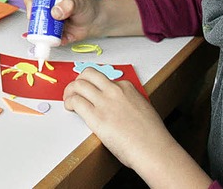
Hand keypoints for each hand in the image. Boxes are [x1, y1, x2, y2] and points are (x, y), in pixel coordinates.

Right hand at [21, 0, 145, 42]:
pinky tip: (63, 38)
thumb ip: (68, 5)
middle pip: (30, 11)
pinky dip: (52, 41)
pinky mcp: (51, 33)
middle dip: (34, 18)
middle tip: (45, 20)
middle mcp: (45, 6)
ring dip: (41, 31)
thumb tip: (56, 11)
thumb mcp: (79, 2)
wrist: (95, 21)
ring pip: (35, 27)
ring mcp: (47, 20)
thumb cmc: (86, 7)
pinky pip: (46, 39)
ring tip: (57, 30)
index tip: (34, 6)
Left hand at [63, 67, 211, 188]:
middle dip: (79, 80)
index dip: (95, 85)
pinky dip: (69, 102)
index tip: (91, 91)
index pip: (104, 78)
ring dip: (70, 90)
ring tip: (69, 98)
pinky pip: (76, 101)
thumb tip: (118, 107)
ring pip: (79, 85)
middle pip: (89, 74)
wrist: (153, 149)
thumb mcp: (142, 108)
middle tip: (75, 90)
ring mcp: (104, 102)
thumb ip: (128, 102)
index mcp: (127, 87)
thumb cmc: (151, 135)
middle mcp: (114, 90)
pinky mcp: (96, 117)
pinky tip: (70, 107)